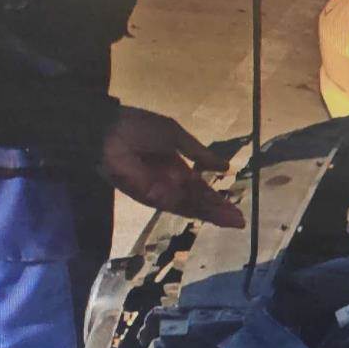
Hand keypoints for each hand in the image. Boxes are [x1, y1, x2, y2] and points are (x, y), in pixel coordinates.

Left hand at [99, 107, 245, 227]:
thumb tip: (224, 166)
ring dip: (214, 214)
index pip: (199, 185)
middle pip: (198, 200)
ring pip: (193, 207)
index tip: (234, 202)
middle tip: (240, 219)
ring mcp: (162, 192)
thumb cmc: (138, 126)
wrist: (108, 132)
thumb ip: (198, 152)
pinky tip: (215, 215)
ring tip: (236, 221)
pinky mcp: (153, 199)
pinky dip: (198, 211)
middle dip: (219, 209)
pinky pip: (180, 206)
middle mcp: (170, 182)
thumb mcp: (175, 135)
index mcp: (175, 165)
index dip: (216, 194)